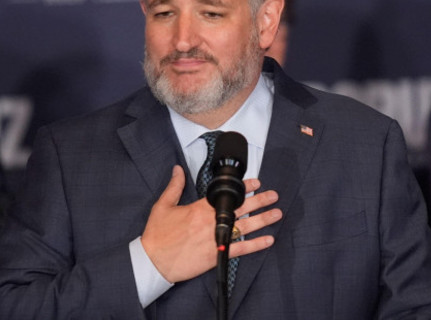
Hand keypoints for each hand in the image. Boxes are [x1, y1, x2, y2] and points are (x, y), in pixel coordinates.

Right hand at [141, 165, 281, 282]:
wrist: (153, 260)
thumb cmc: (157, 235)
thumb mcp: (163, 205)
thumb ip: (174, 186)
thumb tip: (177, 169)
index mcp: (200, 208)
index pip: (227, 194)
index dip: (244, 188)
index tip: (256, 183)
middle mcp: (212, 221)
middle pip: (242, 208)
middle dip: (260, 201)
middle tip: (273, 195)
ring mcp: (216, 238)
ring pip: (246, 227)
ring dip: (263, 219)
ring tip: (277, 213)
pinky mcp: (217, 254)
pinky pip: (242, 249)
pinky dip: (257, 245)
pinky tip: (268, 240)